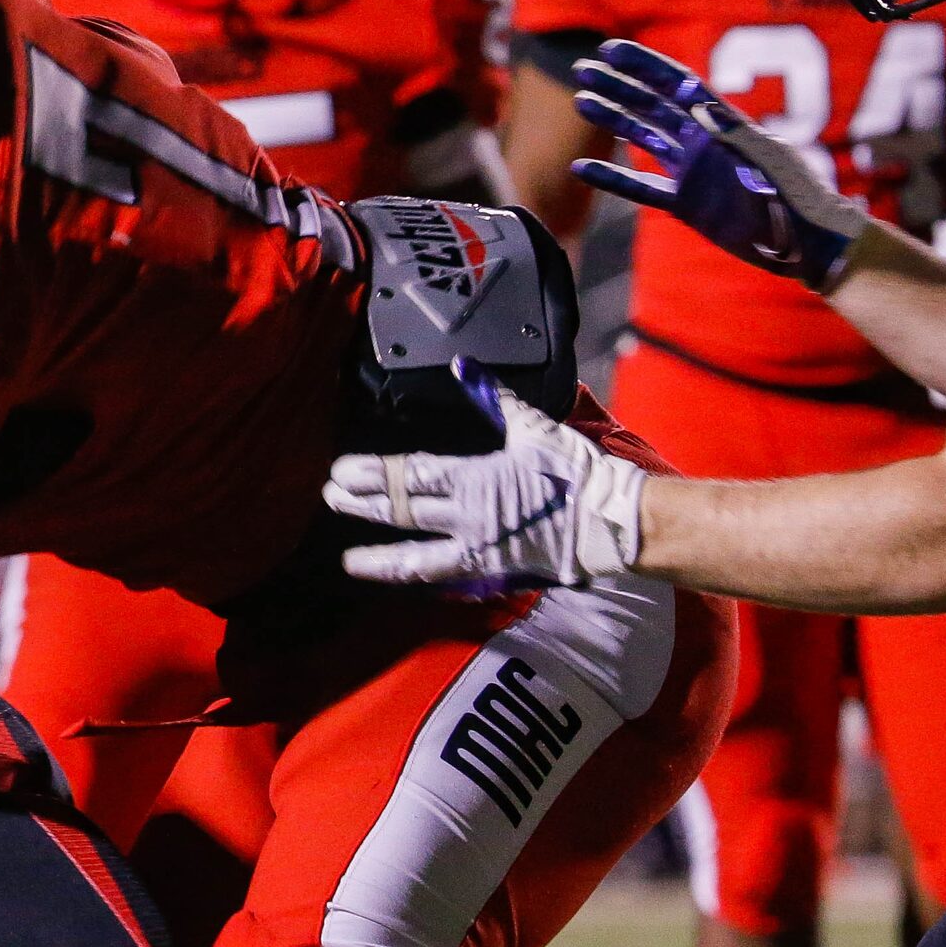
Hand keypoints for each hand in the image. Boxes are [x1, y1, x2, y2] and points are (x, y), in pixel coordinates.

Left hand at [323, 361, 648, 587]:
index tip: (342, 472)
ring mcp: (479, 550)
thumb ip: (494, 398)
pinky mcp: (494, 570)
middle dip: (363, 505)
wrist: (614, 522)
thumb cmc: (577, 472)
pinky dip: (420, 578)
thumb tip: (465, 366)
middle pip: (404, 512)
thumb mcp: (534, 428)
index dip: (373, 474)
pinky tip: (401, 579)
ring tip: (349, 561)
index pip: (411, 475)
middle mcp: (469, 518)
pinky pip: (448, 577)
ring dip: (381, 558)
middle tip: (331, 498)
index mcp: (475, 479)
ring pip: (418, 559)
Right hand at [569, 40, 864, 288]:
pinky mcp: (685, 203)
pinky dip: (612, 178)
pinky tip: (582, 168)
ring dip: (613, 119)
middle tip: (583, 69)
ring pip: (643, 137)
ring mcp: (692, 171)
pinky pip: (640, 187)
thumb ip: (730, 137)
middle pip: (653, 104)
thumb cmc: (794, 199)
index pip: (678, 85)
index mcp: (723, 124)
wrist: (805, 242)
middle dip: (620, 85)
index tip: (611, 49)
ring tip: (582, 101)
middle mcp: (703, 142)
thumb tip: (698, 109)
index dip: (645, 66)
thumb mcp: (764, 162)